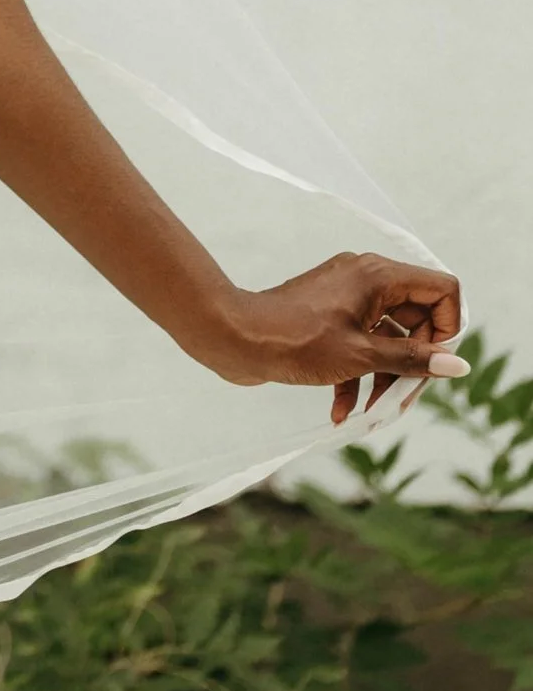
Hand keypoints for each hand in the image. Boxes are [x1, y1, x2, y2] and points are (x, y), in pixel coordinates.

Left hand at [191, 254, 465, 426]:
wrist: (231, 337)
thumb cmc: (294, 340)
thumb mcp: (361, 356)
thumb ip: (412, 361)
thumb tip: (458, 365)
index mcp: (378, 276)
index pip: (442, 289)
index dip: (447, 328)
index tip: (433, 364)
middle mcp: (366, 280)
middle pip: (416, 321)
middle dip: (413, 365)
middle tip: (403, 401)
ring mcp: (346, 299)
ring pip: (386, 340)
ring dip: (384, 379)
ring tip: (373, 415)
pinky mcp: (328, 319)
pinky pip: (358, 346)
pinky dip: (356, 376)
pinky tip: (340, 411)